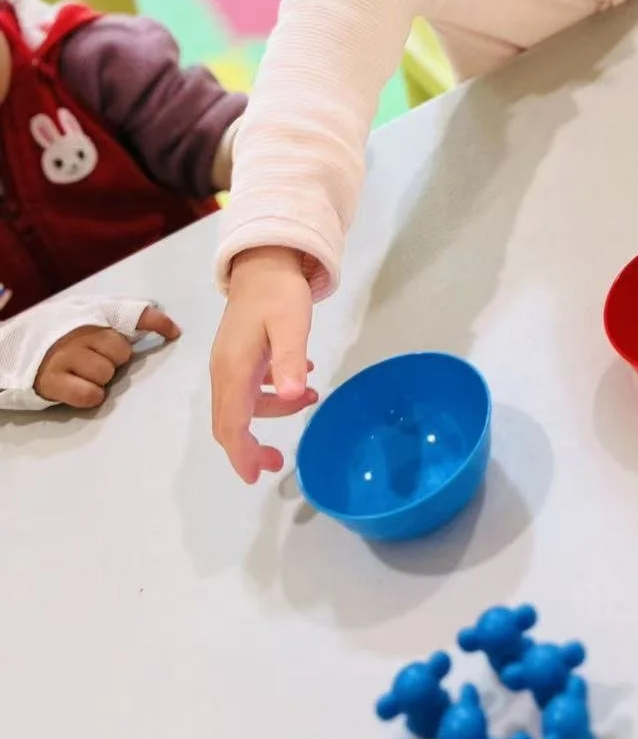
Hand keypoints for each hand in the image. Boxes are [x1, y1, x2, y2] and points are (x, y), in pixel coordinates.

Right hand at [35, 306, 180, 407]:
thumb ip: (125, 318)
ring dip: (100, 379)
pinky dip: (89, 395)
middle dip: (114, 360)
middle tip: (96, 359)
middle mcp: (79, 332)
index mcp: (92, 315)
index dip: (157, 322)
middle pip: (120, 352)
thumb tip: (172, 329)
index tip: (173, 333)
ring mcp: (65, 356)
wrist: (14, 350)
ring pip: (106, 374)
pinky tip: (78, 389)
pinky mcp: (52, 381)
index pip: (134, 313)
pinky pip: (89, 395)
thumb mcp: (89, 317)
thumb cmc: (61, 336)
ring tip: (82, 373)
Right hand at [211, 248, 316, 482]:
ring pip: (243, 404)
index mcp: (233, 369)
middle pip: (229, 422)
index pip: (232, 424)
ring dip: (272, 412)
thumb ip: (290, 360)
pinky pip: (250, 386)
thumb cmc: (278, 293)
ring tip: (311, 398)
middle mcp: (225, 370)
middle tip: (278, 462)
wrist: (263, 261)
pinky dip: (271, 392)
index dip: (241, 454)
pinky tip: (299, 378)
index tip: (256, 476)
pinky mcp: (239, 353)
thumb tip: (293, 397)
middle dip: (250, 446)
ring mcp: (229, 362)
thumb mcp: (291, 324)